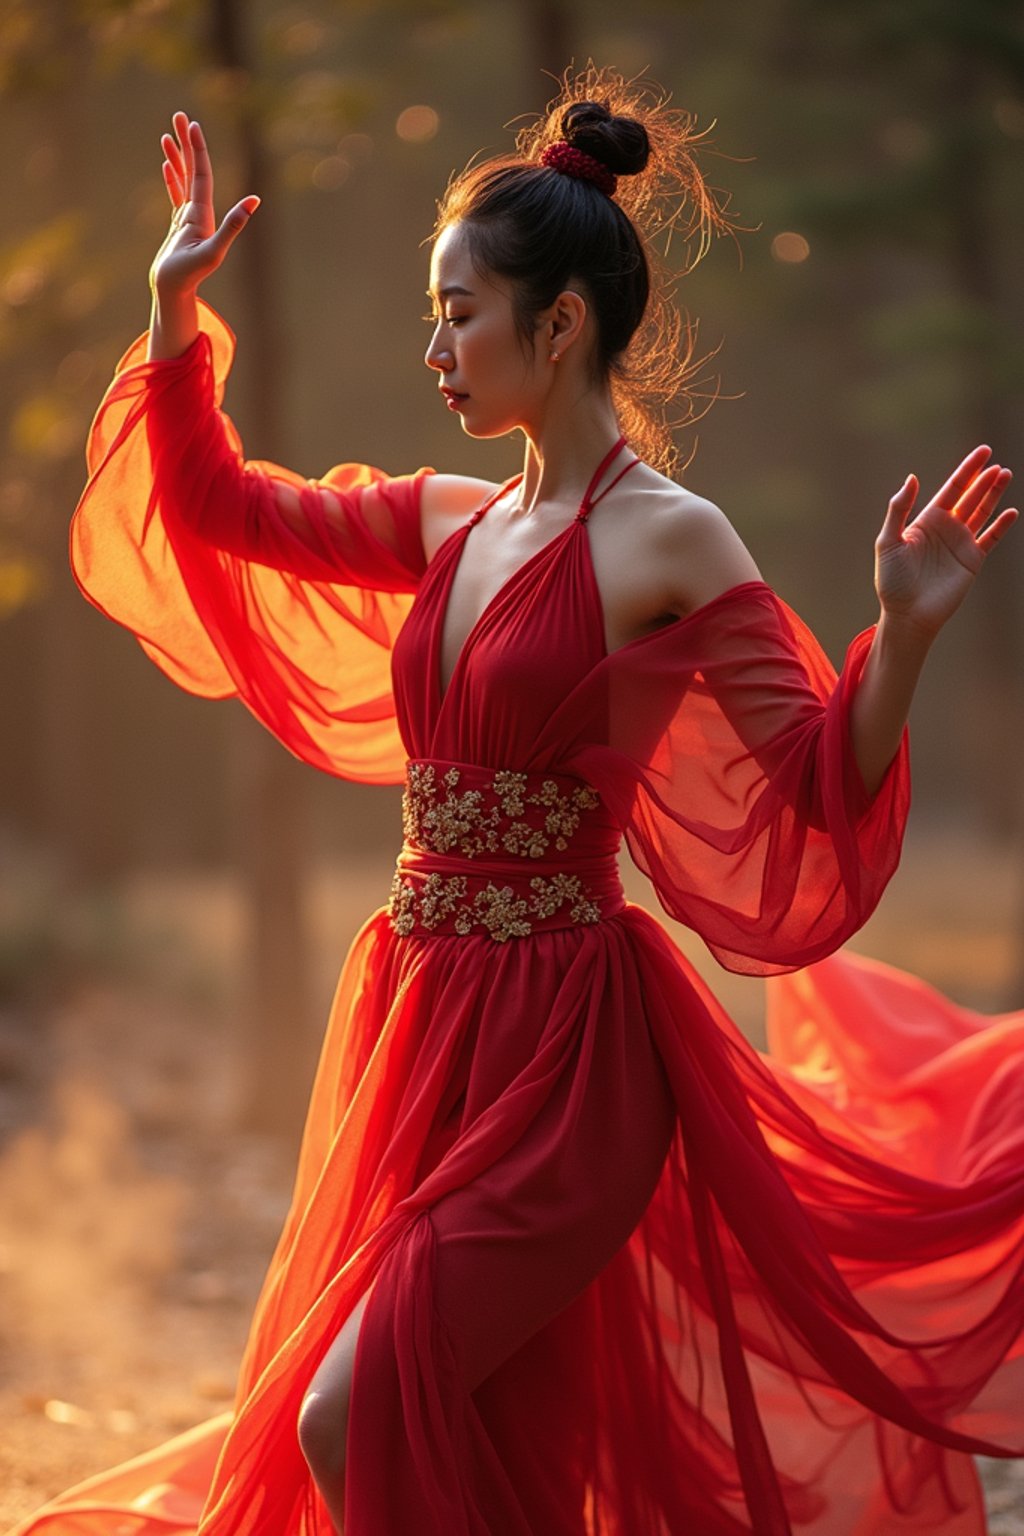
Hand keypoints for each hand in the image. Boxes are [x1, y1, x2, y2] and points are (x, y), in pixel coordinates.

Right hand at [149, 112, 258, 297]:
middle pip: (192, 169)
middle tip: (178, 115)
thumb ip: (234, 225)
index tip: (192, 125)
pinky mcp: (179, 226)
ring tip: (168, 133)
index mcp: (204, 212)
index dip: (198, 149)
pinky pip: (175, 196)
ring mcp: (188, 217)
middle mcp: (198, 211)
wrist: (176, 291)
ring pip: (183, 179)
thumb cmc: (192, 275)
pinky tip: (167, 165)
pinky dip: (172, 179)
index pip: (201, 173)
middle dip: (186, 143)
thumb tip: (256, 201)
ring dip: (177, 156)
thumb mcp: (214, 250)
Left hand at [874, 446, 1016, 637]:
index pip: (952, 488)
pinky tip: (1011, 512)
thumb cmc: (892, 581)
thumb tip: (912, 478)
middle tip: (997, 464)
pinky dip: (1001, 526)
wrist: (907, 614)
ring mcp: (961, 544)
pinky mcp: (972, 561)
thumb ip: (899, 509)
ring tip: (1005, 475)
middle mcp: (946, 528)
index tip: (983, 452)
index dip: (968, 469)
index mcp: (927, 520)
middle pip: (970, 496)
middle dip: (984, 479)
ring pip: (982, 512)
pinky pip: (990, 539)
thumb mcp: (888, 541)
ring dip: (994, 495)